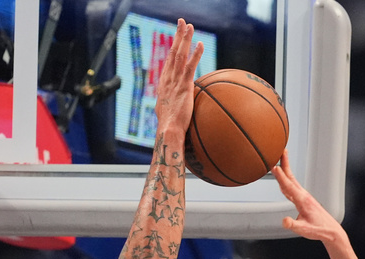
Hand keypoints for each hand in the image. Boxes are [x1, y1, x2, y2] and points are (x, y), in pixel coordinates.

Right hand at [155, 19, 204, 134]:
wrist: (168, 130)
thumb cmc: (169, 126)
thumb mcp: (167, 111)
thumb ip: (171, 104)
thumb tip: (173, 106)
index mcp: (164, 84)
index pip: (168, 61)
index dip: (172, 47)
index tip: (176, 37)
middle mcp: (168, 79)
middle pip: (173, 52)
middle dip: (177, 36)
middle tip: (182, 22)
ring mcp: (175, 82)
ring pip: (180, 55)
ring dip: (185, 39)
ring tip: (190, 26)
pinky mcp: (184, 86)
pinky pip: (190, 67)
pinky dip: (195, 54)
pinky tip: (200, 44)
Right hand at [271, 150, 345, 241]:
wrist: (331, 231)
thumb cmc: (318, 230)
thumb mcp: (304, 230)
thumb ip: (293, 225)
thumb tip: (284, 221)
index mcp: (302, 201)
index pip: (288, 186)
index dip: (280, 176)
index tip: (274, 166)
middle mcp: (303, 195)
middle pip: (290, 177)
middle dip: (284, 163)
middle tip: (280, 149)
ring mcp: (304, 196)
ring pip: (291, 179)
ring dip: (286, 167)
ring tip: (280, 156)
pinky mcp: (304, 199)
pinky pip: (292, 185)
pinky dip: (286, 178)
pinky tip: (283, 176)